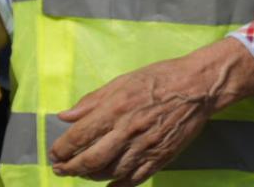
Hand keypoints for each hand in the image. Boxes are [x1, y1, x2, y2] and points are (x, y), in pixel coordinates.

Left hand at [49, 40, 253, 184]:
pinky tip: (109, 185)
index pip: (78, 137)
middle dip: (70, 169)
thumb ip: (92, 101)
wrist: (199, 85)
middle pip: (90, 160)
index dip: (61, 150)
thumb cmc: (160, 78)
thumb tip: (64, 116)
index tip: (54, 154)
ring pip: (109, 172)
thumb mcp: (123, 81)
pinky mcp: (161, 156)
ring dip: (90, 177)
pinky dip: (118, 186)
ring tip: (83, 173)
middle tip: (61, 170)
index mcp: (116, 109)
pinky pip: (134, 179)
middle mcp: (128, 131)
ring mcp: (145, 146)